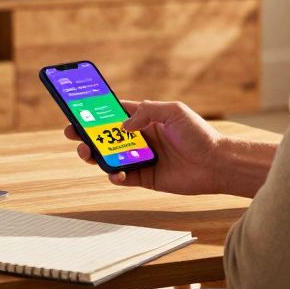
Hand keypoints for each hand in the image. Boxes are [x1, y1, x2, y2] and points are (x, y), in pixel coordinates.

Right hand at [64, 100, 225, 194]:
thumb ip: (147, 111)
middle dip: (87, 134)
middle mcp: (140, 139)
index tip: (78, 109)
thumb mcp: (174, 111)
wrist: (216, 164)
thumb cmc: (199, 134)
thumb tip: (123, 125)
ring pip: (110, 157)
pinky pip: (123, 177)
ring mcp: (141, 159)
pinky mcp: (146, 178)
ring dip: (95, 155)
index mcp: (145, 119)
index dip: (96, 111)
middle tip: (73, 134)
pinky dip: (115, 176)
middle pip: (106, 136)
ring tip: (87, 153)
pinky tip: (116, 173)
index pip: (115, 113)